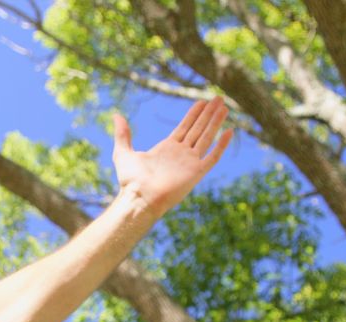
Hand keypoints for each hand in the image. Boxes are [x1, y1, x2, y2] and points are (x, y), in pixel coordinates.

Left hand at [112, 97, 233, 213]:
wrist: (139, 197)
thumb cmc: (130, 180)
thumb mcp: (123, 152)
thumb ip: (122, 134)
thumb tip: (116, 116)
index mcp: (166, 148)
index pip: (185, 127)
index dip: (194, 114)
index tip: (202, 102)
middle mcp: (180, 153)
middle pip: (198, 129)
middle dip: (208, 113)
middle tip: (218, 98)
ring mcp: (189, 162)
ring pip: (206, 137)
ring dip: (215, 122)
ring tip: (224, 107)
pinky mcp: (196, 172)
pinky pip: (212, 156)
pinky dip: (221, 144)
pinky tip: (229, 131)